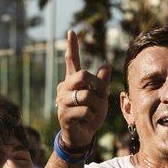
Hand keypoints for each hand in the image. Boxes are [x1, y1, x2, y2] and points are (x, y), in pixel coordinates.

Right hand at [57, 30, 110, 150]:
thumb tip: (106, 65)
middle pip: (82, 75)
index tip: (72, 31)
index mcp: (72, 81)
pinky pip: (84, 110)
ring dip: (95, 106)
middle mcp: (64, 88)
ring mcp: (61, 101)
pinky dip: (91, 117)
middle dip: (97, 85)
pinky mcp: (63, 114)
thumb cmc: (90, 114)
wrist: (81, 135)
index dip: (72, 46)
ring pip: (86, 95)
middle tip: (101, 95)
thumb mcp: (100, 97)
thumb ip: (102, 83)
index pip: (72, 61)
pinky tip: (86, 121)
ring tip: (92, 113)